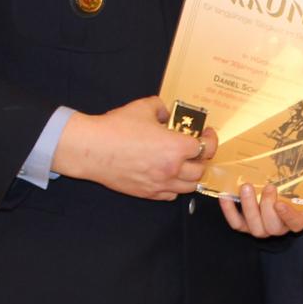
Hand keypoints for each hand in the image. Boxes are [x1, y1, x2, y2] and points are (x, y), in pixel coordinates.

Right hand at [53, 96, 205, 200]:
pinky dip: (174, 188)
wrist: (92, 149)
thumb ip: (160, 107)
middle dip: (201, 159)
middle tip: (195, 150)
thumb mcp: (143, 107)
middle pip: (200, 171)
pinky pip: (170, 195)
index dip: (210, 140)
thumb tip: (165, 112)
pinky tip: (168, 177)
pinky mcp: (147, 193)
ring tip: (185, 165)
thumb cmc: (116, 128)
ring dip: (190, 176)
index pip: (205, 148)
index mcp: (176, 147)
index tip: (206, 134)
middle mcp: (172, 169)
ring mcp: (160, 184)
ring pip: (188, 187)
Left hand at [215, 183, 302, 236]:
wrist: (274, 191)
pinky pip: (236, 223)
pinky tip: (226, 195)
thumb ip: (298, 175)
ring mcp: (261, 228)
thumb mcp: (297, 183)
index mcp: (296, 218)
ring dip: (249, 206)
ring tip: (246, 187)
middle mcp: (279, 227)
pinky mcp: (245, 226)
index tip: (281, 203)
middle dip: (267, 206)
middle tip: (268, 187)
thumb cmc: (288, 188)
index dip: (288, 215)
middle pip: (273, 226)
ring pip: (255, 227)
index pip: (296, 222)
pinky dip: (230, 210)